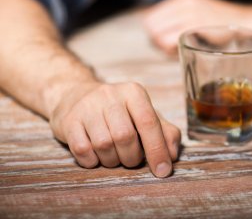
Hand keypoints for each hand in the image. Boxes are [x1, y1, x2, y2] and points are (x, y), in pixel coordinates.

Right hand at [49, 81, 180, 177]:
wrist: (76, 96)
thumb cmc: (119, 111)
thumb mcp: (145, 115)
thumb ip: (165, 132)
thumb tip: (172, 155)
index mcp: (134, 93)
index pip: (149, 123)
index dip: (157, 150)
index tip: (163, 171)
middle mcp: (110, 95)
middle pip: (125, 137)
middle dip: (132, 157)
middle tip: (131, 159)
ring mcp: (87, 107)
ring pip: (104, 145)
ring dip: (112, 160)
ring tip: (114, 156)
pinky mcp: (68, 121)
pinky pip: (82, 151)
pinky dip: (92, 161)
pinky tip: (96, 156)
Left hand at [143, 0, 251, 53]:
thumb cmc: (227, 25)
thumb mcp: (203, 12)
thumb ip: (182, 18)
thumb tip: (157, 35)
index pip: (151, 16)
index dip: (155, 32)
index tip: (166, 41)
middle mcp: (184, 2)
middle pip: (150, 25)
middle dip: (156, 40)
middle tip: (172, 48)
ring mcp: (189, 12)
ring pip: (156, 34)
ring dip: (163, 46)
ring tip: (180, 48)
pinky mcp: (195, 25)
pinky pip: (167, 41)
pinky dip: (170, 49)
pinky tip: (185, 49)